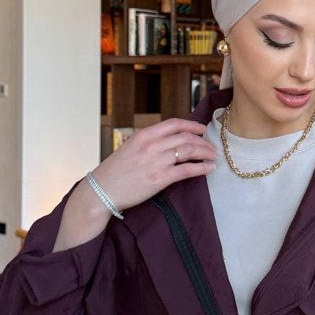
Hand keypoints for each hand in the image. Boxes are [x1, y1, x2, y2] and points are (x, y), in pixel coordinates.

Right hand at [93, 119, 217, 210]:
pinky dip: (202, 168)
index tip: (202, 129)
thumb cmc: (114, 172)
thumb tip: (166, 142)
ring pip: (189, 151)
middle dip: (202, 141)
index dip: (192, 125)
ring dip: (205, 152)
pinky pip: (187, 170)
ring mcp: (157, 161)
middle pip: (185, 137)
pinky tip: (209, 168)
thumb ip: (147, 142)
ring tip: (213, 156)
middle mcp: (152, 145)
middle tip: (211, 147)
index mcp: (144, 135)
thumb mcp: (129, 148)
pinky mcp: (160, 178)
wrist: (102, 190)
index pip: (174, 124)